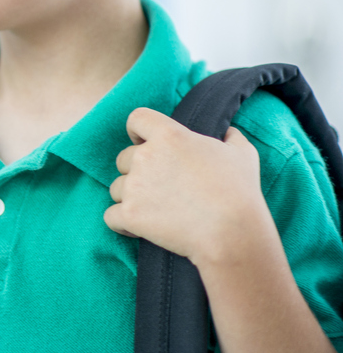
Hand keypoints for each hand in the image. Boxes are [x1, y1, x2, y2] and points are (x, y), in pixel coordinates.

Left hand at [104, 107, 269, 266]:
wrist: (232, 233)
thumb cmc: (239, 192)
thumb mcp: (242, 154)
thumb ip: (230, 137)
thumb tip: (227, 132)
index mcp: (169, 136)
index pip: (137, 119)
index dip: (137, 131)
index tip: (143, 142)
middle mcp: (145, 156)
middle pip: (123, 158)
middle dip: (137, 171)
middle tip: (162, 188)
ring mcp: (134, 186)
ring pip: (117, 188)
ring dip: (131, 198)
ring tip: (157, 210)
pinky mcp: (129, 214)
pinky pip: (111, 216)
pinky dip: (122, 222)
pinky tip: (141, 228)